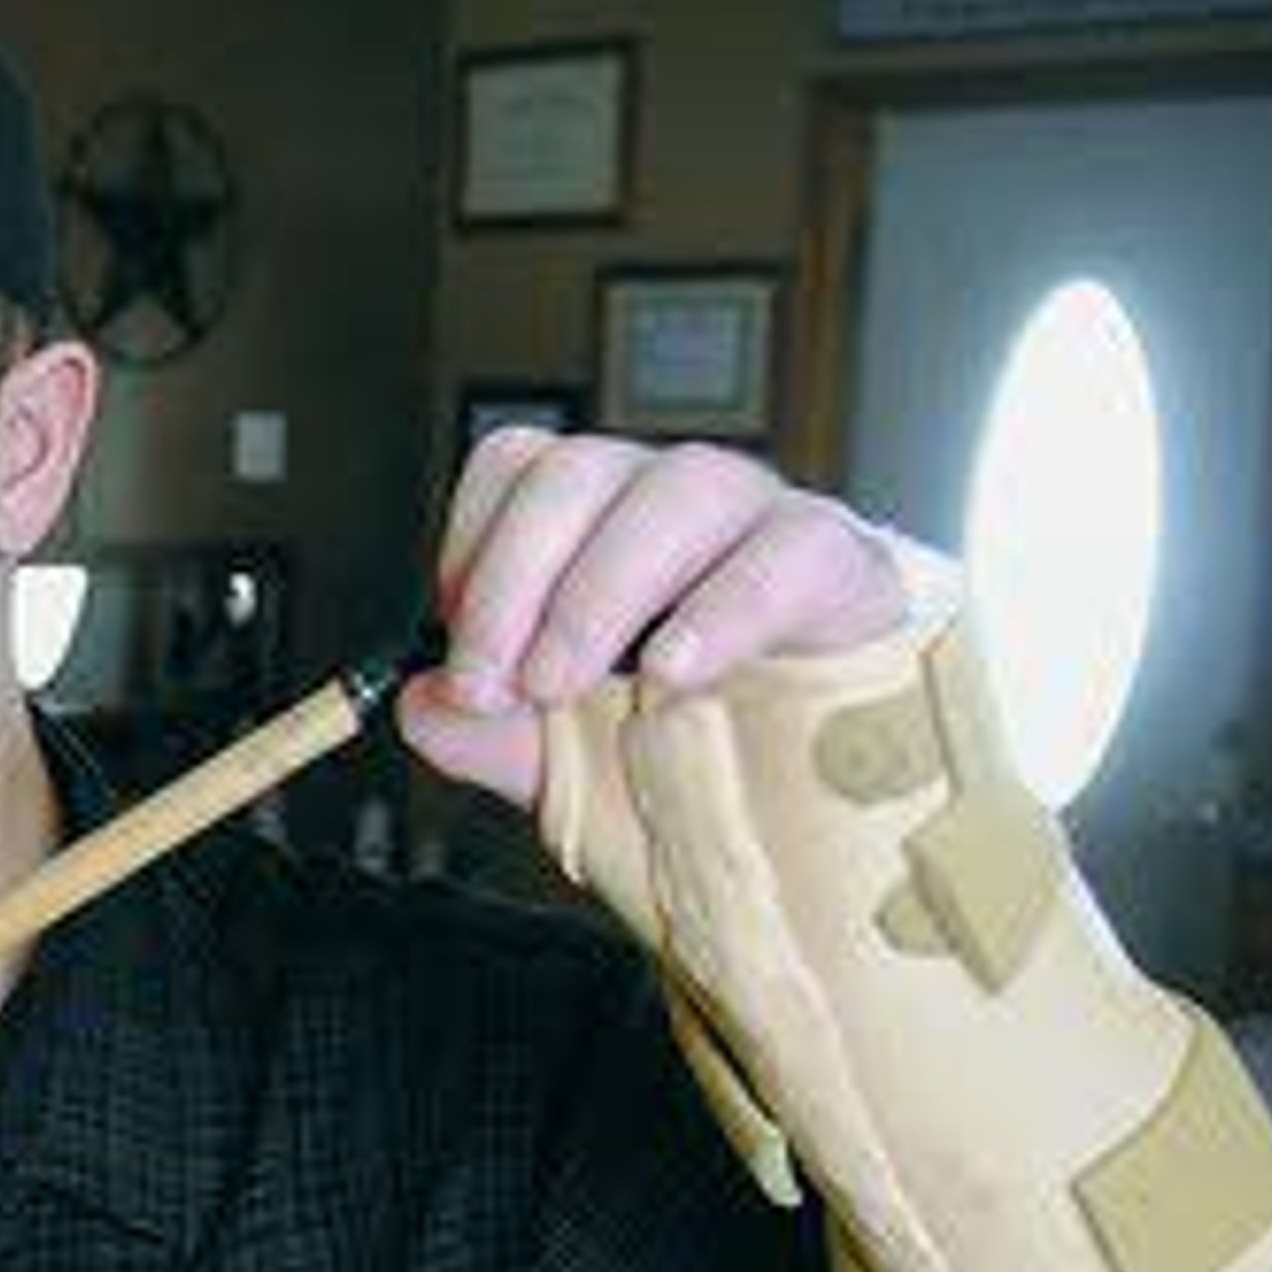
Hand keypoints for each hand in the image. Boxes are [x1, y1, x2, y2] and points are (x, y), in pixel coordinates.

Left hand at [397, 431, 912, 811]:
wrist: (852, 804)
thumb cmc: (711, 752)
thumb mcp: (578, 764)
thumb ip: (495, 739)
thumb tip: (420, 708)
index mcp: (605, 527)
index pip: (521, 467)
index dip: (473, 542)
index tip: (455, 646)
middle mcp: (676, 503)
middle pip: (580, 469)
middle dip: (515, 579)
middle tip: (496, 684)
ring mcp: (764, 521)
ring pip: (681, 489)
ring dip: (602, 589)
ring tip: (566, 686)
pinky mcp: (845, 564)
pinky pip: (790, 549)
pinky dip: (724, 607)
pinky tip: (677, 671)